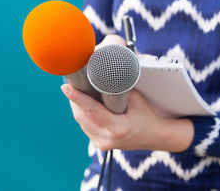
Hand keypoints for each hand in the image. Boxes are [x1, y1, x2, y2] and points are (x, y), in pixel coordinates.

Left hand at [61, 84, 193, 151]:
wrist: (154, 136)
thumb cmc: (146, 115)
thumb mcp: (135, 99)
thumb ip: (117, 90)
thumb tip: (101, 75)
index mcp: (118, 128)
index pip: (92, 110)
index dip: (77, 97)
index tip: (65, 87)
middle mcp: (107, 139)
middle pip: (82, 116)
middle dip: (74, 99)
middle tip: (70, 82)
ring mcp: (102, 144)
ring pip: (81, 122)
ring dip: (77, 106)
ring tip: (75, 91)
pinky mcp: (100, 145)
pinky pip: (86, 127)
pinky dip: (83, 114)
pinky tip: (82, 104)